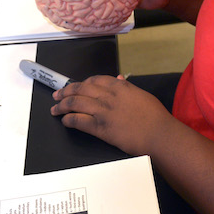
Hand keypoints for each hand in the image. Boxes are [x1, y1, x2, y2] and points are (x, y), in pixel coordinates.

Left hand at [50, 75, 172, 154]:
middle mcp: (109, 96)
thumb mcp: (142, 95)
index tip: (75, 86)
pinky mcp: (100, 128)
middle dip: (66, 91)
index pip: (94, 80)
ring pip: (76, 103)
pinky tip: (64, 120)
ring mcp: (103, 112)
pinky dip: (69, 120)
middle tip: (57, 95)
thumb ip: (127, 87)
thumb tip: (118, 79)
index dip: (81, 83)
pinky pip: (79, 121)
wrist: (158, 134)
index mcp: (119, 87)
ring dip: (62, 105)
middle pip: (80, 89)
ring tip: (55, 108)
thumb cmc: (155, 116)